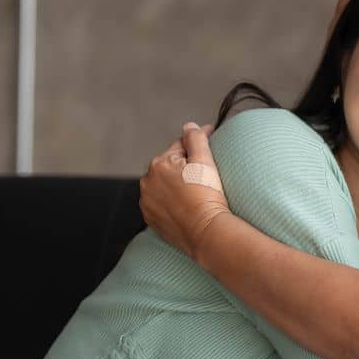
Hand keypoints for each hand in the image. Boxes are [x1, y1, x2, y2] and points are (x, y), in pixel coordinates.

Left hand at [138, 122, 228, 261]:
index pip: (180, 147)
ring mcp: (147, 202)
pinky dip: (171, 202)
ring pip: (163, 186)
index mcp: (159, 164)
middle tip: (205, 172)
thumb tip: (189, 125)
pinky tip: (186, 205)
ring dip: (175, 184)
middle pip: (169, 166)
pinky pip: (160, 204)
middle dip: (184, 165)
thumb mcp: (205, 162)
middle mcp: (147, 182)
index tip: (211, 140)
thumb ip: (195, 139)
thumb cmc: (207, 196)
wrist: (205, 232)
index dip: (197, 144)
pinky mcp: (150, 220)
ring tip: (195, 190)